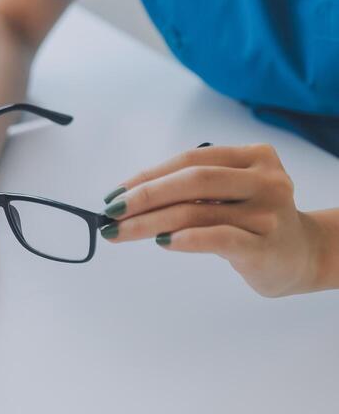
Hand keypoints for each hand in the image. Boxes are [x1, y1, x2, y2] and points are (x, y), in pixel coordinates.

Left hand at [100, 143, 320, 296]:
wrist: (302, 257)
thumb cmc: (255, 223)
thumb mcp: (232, 193)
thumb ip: (196, 188)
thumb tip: (130, 197)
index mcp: (255, 156)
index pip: (190, 160)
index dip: (149, 176)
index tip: (117, 193)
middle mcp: (265, 179)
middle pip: (191, 181)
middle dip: (144, 197)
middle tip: (111, 213)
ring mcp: (267, 213)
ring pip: (196, 211)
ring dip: (150, 222)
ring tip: (121, 232)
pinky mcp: (265, 247)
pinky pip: (217, 237)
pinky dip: (185, 239)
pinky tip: (161, 242)